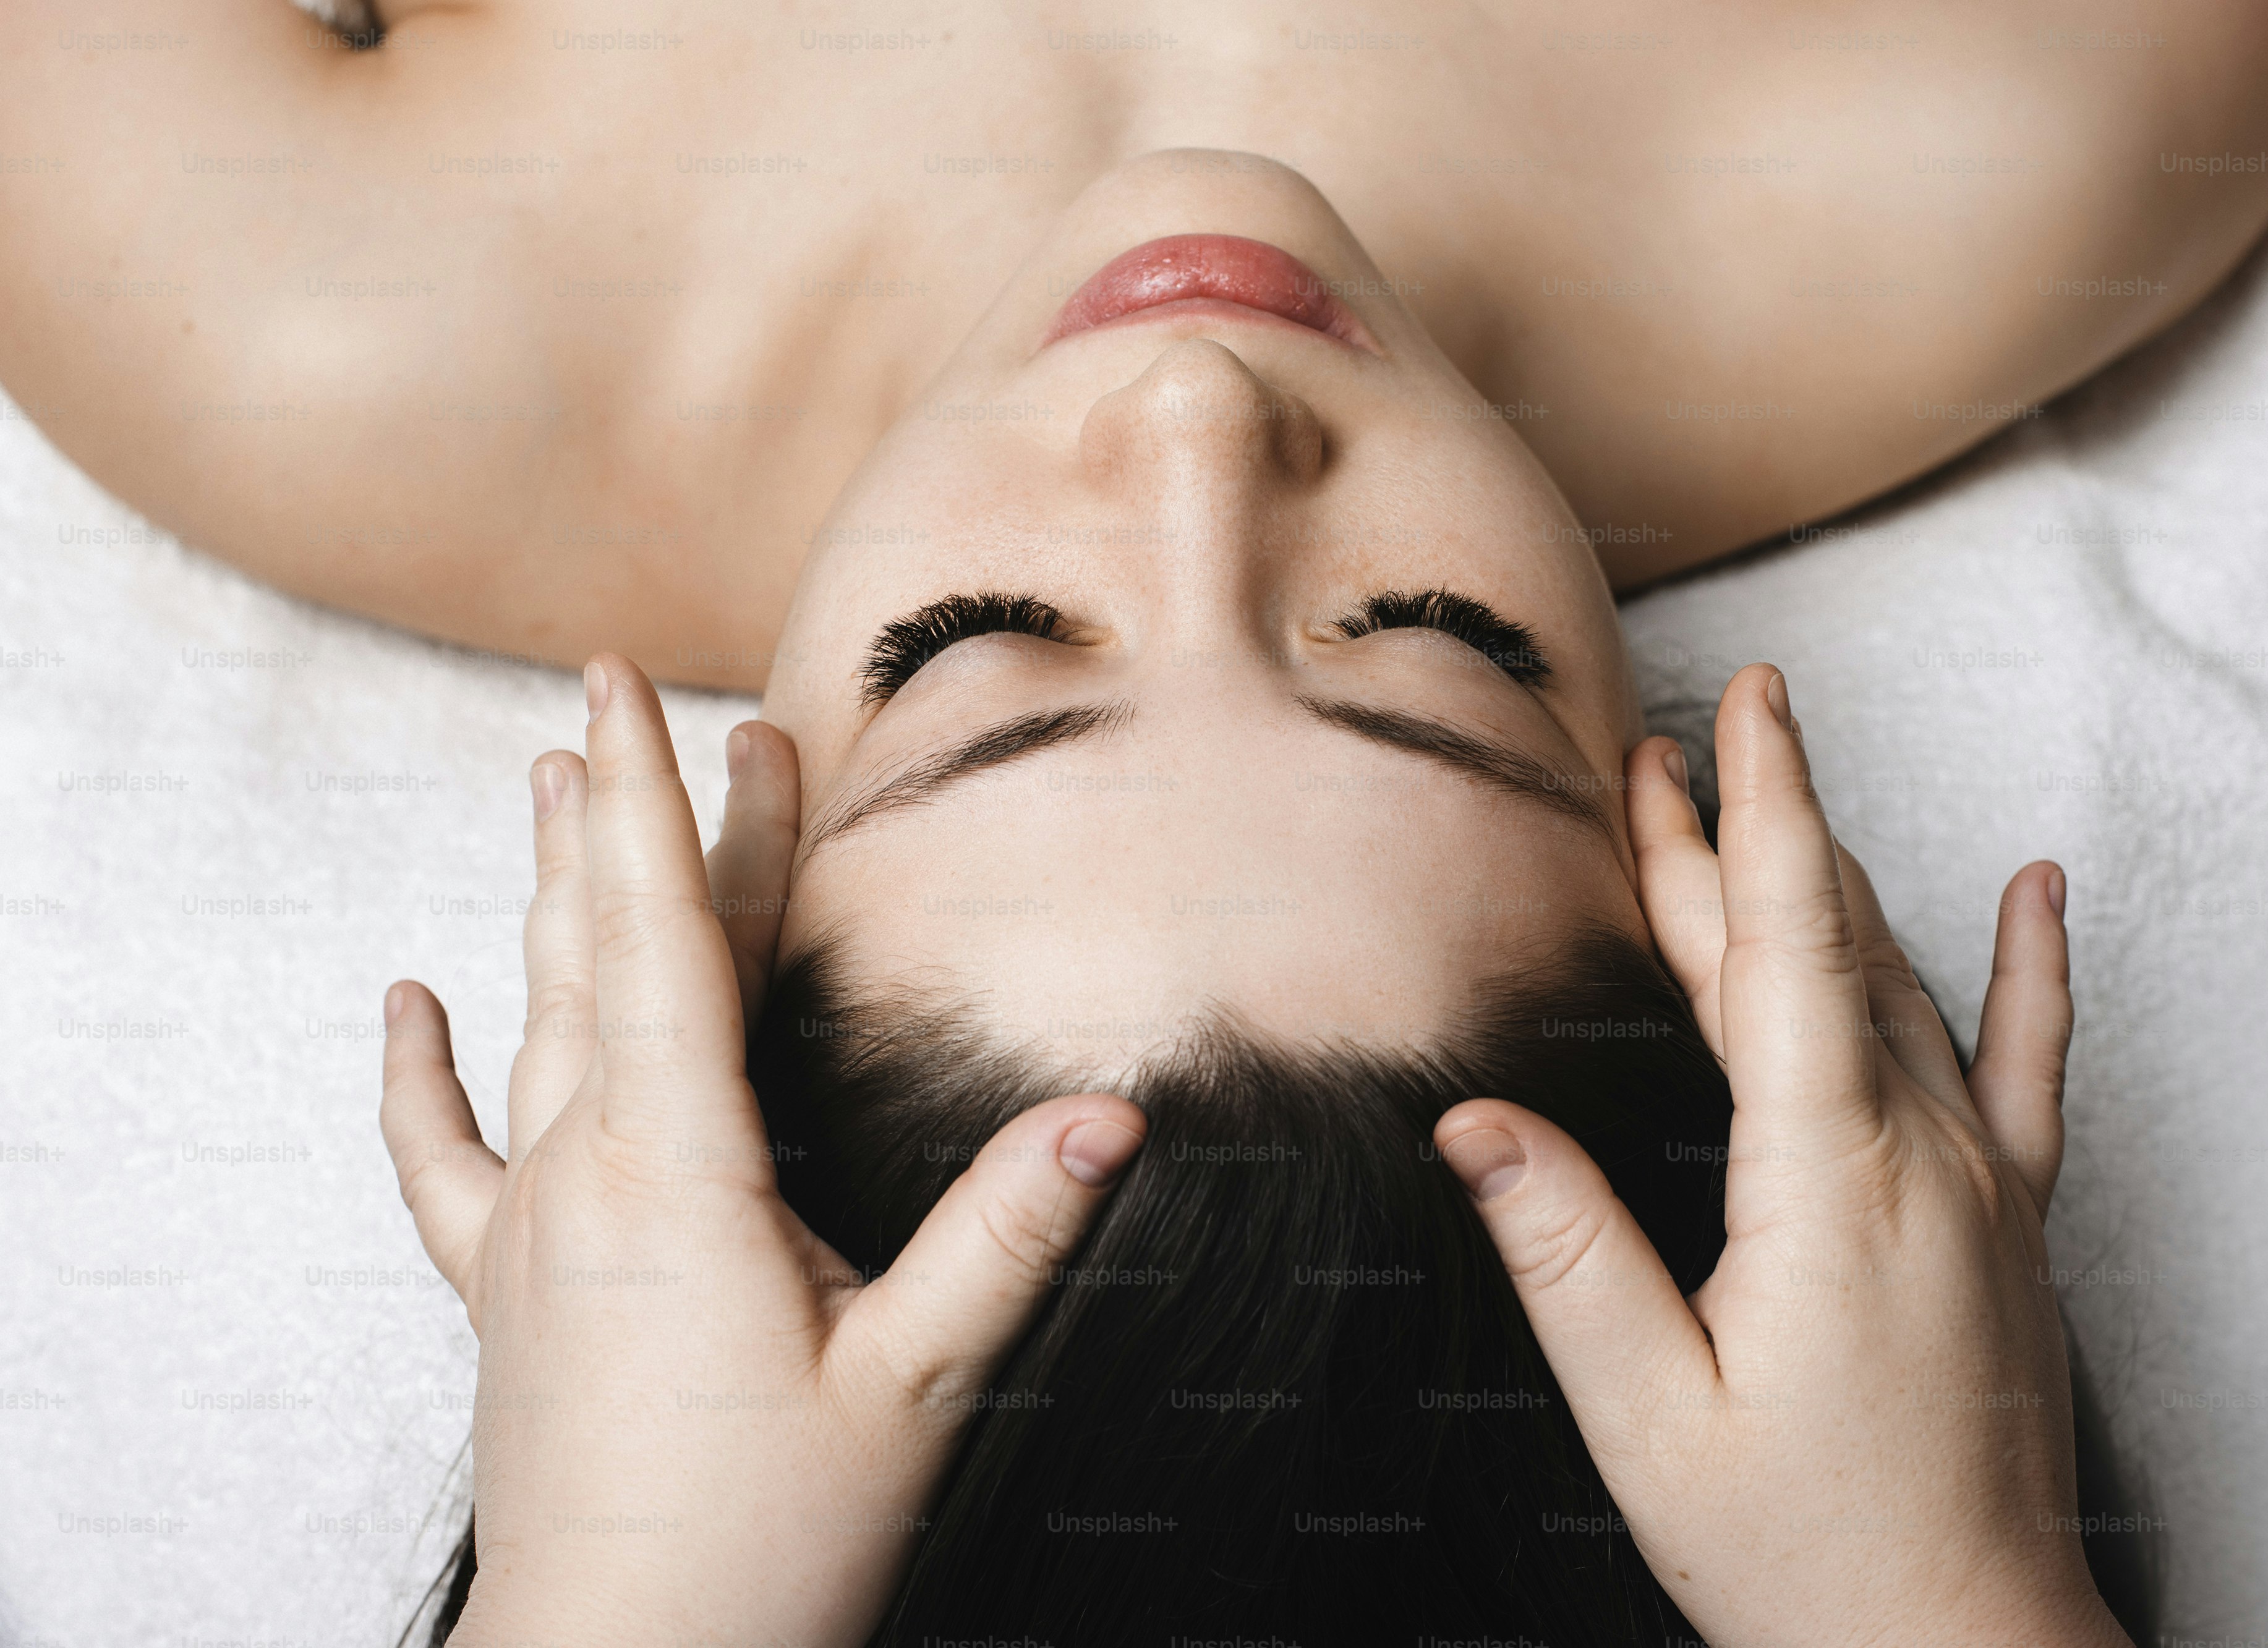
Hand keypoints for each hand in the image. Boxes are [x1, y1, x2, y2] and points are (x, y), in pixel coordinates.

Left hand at [379, 655, 1145, 1645]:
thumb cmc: (766, 1545)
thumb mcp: (916, 1385)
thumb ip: (1008, 1236)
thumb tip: (1114, 1113)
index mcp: (677, 1174)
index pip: (661, 941)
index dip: (649, 801)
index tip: (622, 684)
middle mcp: (582, 1177)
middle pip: (606, 952)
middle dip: (628, 814)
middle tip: (634, 696)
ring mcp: (527, 1231)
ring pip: (536, 1020)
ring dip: (547, 895)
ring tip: (542, 781)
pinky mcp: (502, 1288)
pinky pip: (442, 1156)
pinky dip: (418, 1072)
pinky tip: (405, 999)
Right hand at [1434, 665, 2125, 1647]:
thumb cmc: (1805, 1555)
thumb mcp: (1649, 1416)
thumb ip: (1566, 1254)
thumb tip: (1475, 1122)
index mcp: (1826, 1182)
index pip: (1784, 949)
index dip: (1755, 814)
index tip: (1740, 707)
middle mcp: (1921, 1156)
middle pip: (1820, 949)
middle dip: (1745, 831)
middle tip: (1675, 740)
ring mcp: (1982, 1184)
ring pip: (1897, 986)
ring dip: (1827, 880)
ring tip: (1767, 793)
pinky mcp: (2012, 1222)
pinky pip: (2029, 1067)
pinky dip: (2032, 970)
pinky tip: (2038, 888)